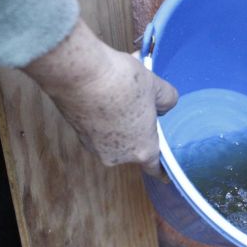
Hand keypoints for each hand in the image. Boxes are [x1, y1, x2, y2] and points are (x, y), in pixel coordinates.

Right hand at [22, 20, 177, 176]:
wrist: (81, 74)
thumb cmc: (123, 82)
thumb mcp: (157, 87)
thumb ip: (168, 100)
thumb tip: (165, 105)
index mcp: (142, 150)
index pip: (155, 167)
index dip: (161, 168)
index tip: (165, 172)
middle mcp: (117, 156)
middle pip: (135, 147)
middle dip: (139, 130)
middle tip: (143, 107)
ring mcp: (95, 147)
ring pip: (115, 137)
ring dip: (120, 122)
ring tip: (123, 95)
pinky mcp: (79, 133)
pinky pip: (98, 129)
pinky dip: (103, 117)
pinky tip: (106, 96)